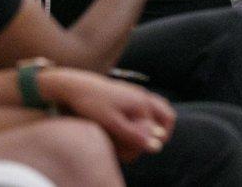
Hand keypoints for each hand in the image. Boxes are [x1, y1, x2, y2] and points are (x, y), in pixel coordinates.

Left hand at [39, 68, 175, 161]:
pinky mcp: (129, 92)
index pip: (159, 130)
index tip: (128, 156)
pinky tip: (129, 124)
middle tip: (143, 145)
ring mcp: (137, 92)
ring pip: (159, 109)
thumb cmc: (91, 104)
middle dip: (158, 133)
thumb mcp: (112, 123)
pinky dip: (144, 116)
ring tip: (138, 136)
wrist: (74, 85)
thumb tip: (157, 147)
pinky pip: (147, 104)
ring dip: (153, 123)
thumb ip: (135, 135)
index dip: (146, 145)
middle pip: (167, 116)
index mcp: (142, 103)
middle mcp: (144, 96)